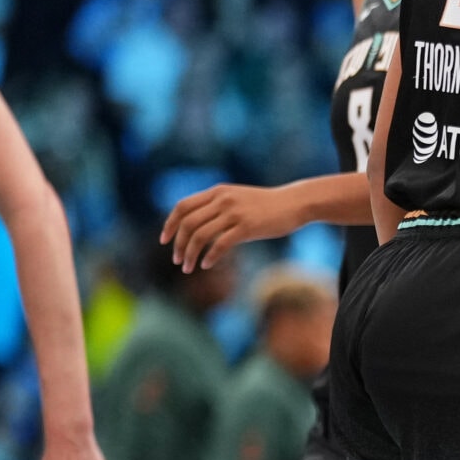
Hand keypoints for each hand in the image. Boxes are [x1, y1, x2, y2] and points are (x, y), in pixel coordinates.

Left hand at [161, 183, 295, 270]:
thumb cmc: (267, 205)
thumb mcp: (238, 199)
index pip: (182, 207)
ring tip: (188, 267)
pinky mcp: (247, 227)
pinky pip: (220, 244)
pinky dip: (210, 257)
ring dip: (190, 254)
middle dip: (178, 245)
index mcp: (217, 192)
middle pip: (188, 223)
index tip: (164, 240)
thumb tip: (198, 225)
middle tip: (177, 261)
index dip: (170, 224)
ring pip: (200, 236)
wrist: (295, 203)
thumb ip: (218, 206)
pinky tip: (207, 265)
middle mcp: (222, 200)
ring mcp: (234, 213)